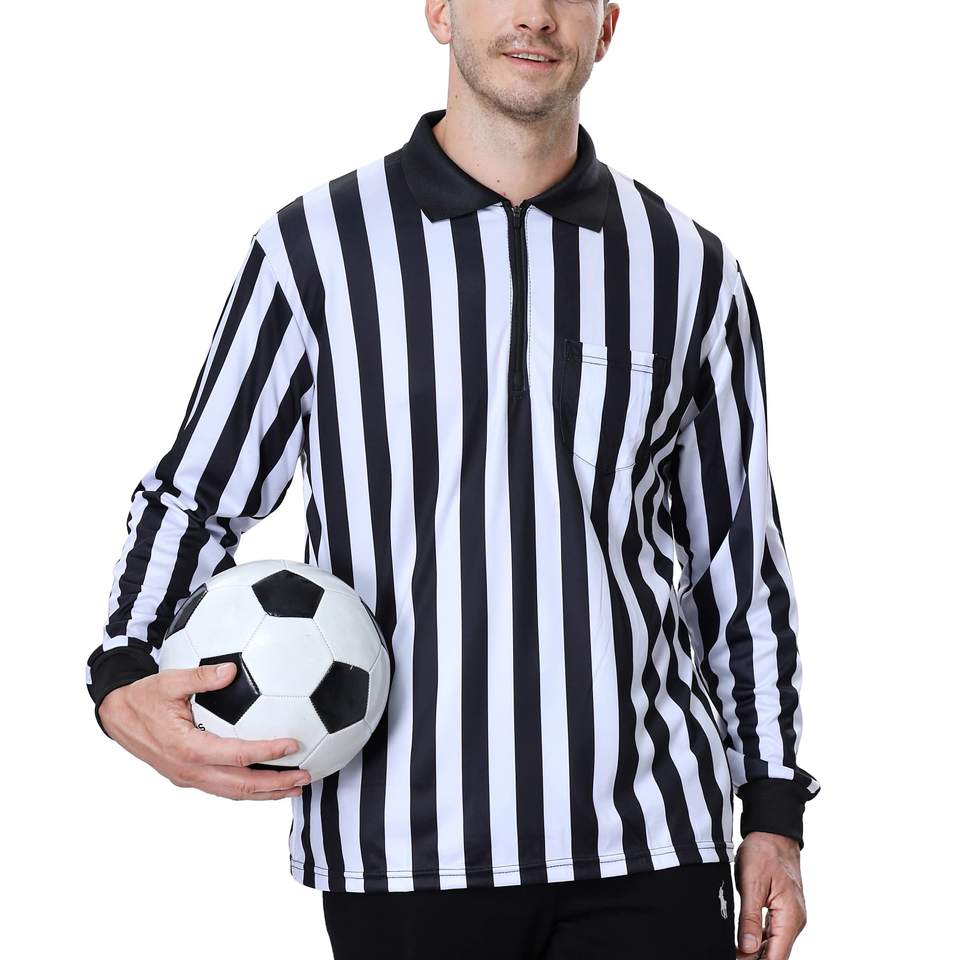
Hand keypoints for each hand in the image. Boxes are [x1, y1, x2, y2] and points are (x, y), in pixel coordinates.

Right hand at [97, 661, 311, 799]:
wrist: (117, 717)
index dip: (267, 752)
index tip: (293, 744)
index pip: (236, 755)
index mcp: (188, 748)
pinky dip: (248, 789)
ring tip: (295, 787)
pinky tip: (267, 782)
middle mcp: (189, 770)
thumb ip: (201, 676)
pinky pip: (223, 789)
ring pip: (233, 793)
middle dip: (275, 784)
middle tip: (306, 776)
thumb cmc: (144, 696)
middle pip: (240, 785)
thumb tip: (231, 669)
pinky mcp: (188, 777)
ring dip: (265, 793)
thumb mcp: (169, 681)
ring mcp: (188, 778)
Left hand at [734, 832, 806, 958]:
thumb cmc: (764, 852)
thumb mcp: (752, 884)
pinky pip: (773, 933)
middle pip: (776, 954)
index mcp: (790, 917)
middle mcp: (795, 920)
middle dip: (754, 959)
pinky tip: (743, 942)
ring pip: (774, 945)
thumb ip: (749, 918)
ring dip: (756, 952)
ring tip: (733, 951)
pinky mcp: (784, 911)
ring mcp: (791, 916)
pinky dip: (759, 940)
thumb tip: (748, 948)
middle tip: (730, 955)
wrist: (773, 833)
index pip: (777, 957)